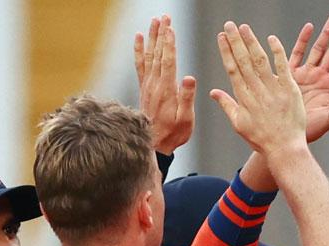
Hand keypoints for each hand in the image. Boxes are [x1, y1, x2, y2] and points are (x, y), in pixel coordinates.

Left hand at [135, 15, 195, 154]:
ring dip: (152, 37)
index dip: (169, 43)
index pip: (168, 60)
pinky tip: (138, 38)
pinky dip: (138, 49)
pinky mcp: (144, 87)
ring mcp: (148, 85)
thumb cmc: (173, 133)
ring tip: (155, 21)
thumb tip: (190, 77)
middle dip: (161, 34)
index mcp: (167, 89)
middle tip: (165, 17)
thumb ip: (187, 97)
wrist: (154, 144)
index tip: (171, 28)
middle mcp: (154, 84)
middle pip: (158, 53)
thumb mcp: (186, 119)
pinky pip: (140, 64)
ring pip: (149, 55)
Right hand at [210, 22, 306, 158]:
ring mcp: (273, 89)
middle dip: (235, 41)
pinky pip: (282, 66)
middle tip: (229, 25)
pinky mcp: (289, 89)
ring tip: (244, 27)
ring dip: (251, 42)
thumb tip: (213, 93)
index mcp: (243, 98)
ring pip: (260, 60)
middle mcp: (256, 91)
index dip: (226, 51)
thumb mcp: (239, 124)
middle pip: (243, 61)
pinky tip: (271, 38)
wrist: (284, 148)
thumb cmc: (261, 139)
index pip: (232, 69)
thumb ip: (227, 105)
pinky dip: (277, 52)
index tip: (221, 37)